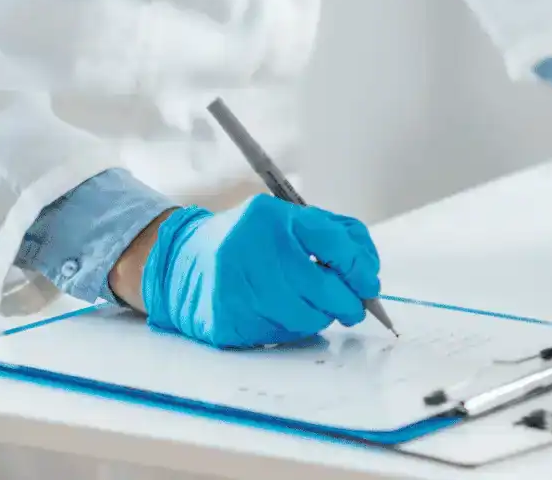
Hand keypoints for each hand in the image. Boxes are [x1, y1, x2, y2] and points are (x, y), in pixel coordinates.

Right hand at [138, 196, 382, 348]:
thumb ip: (330, 235)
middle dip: (349, 302)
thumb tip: (368, 271)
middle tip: (356, 306)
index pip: (333, 243)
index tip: (369, 281)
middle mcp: (254, 251)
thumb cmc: (247, 239)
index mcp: (272, 218)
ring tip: (318, 306)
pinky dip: (294, 327)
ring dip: (322, 316)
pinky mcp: (229, 323)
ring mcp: (239, 290)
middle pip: (324, 289)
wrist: (182, 263)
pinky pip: (281, 334)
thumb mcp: (286, 219)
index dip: (359, 266)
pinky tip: (287, 313)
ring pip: (307, 318)